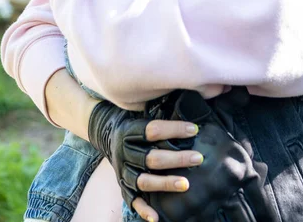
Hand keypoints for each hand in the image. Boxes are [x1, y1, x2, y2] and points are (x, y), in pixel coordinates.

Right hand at [89, 91, 275, 221]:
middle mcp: (125, 151)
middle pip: (151, 157)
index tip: (195, 129)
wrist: (104, 132)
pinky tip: (157, 217)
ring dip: (165, 183)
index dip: (174, 129)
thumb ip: (163, 108)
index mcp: (130, 130)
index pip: (153, 129)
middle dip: (176, 159)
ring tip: (186, 184)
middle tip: (199, 158)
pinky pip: (133, 200)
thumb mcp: (142, 110)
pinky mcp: (123, 186)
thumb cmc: (134, 120)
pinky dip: (144, 210)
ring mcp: (123, 171)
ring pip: (144, 180)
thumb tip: (193, 94)